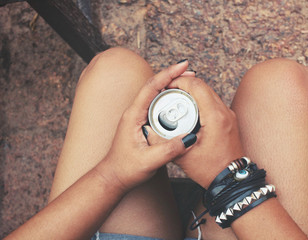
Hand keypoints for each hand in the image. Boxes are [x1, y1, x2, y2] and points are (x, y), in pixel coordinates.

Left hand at [103, 61, 195, 191]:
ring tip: (188, 82)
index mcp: (133, 115)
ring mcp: (138, 116)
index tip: (183, 65)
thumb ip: (169, 150)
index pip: (151, 88)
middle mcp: (134, 112)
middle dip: (173, 76)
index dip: (168, 74)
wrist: (114, 177)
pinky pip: (157, 105)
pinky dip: (169, 98)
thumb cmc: (126, 169)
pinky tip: (179, 101)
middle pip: (154, 86)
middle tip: (191, 72)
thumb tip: (190, 138)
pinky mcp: (142, 123)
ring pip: (156, 95)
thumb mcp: (148, 161)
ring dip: (171, 86)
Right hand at [146, 76, 243, 188]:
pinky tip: (189, 109)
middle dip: (184, 84)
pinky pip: (214, 102)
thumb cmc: (211, 170)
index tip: (166, 86)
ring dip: (193, 91)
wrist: (231, 180)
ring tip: (176, 99)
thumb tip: (148, 131)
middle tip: (168, 91)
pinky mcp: (229, 120)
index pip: (197, 86)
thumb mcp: (183, 156)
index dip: (179, 81)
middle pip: (203, 86)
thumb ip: (164, 142)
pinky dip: (201, 100)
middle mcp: (225, 112)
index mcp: (215, 117)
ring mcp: (229, 115)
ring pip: (209, 92)